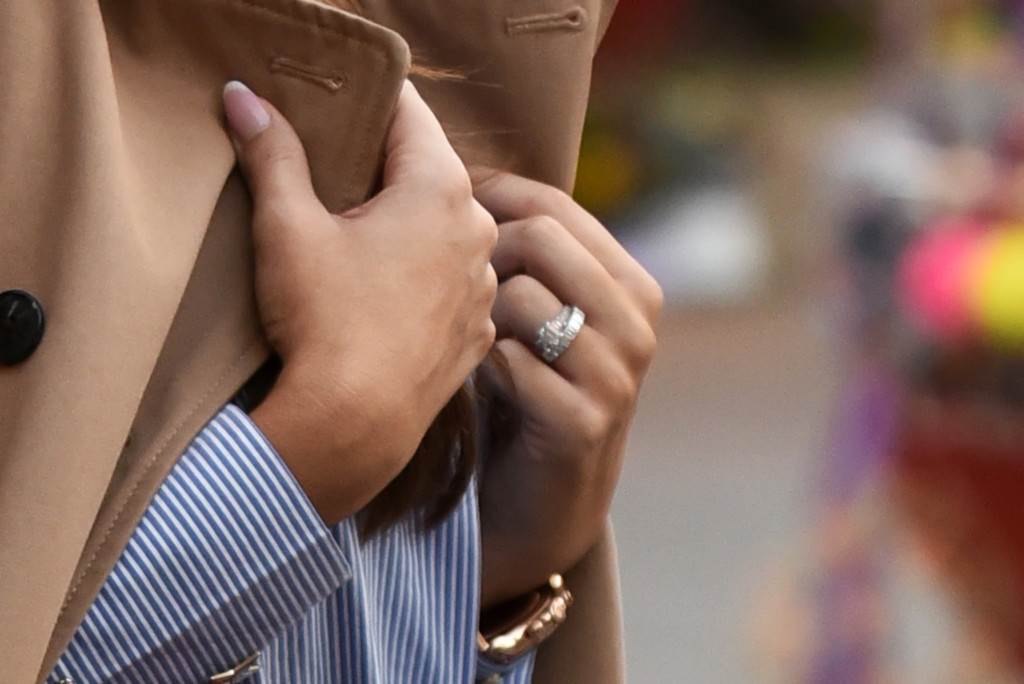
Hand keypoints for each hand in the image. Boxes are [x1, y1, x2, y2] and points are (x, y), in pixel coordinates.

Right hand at [223, 81, 497, 525]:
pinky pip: (452, 282)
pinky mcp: (477, 330)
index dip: (370, 96)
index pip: (409, 111)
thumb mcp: (288, 228)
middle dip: (384, 164)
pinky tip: (385, 292)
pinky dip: (424, 275)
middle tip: (335, 169)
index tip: (339, 94)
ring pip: (446, 229)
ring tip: (359, 239)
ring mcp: (484, 285)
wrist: (356, 426)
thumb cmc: (325, 321)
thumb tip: (242, 94)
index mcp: (440, 188)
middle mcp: (478, 230)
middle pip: (430, 170)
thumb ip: (271, 153)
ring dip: (409, 224)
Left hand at [472, 171, 661, 606]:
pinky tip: (481, 385)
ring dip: (478, 317)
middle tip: (451, 291)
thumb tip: (465, 175)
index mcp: (631, 283)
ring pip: (519, 295)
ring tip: (469, 342)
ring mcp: (618, 373)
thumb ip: (530, 257)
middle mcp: (637, 321)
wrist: (541, 504)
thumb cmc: (529, 395)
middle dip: (479, 256)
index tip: (442, 219)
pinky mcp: (585, 422)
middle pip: (537, 237)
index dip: (486, 198)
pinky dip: (482, 367)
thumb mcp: (541, 316)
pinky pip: (509, 360)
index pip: (552, 203)